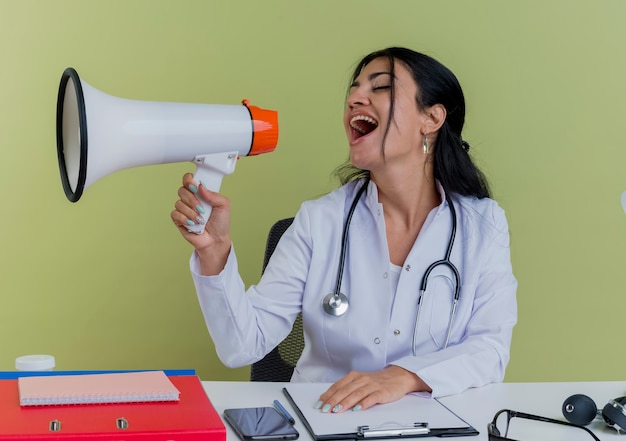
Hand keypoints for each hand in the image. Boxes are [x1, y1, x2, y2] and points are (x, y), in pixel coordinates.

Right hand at [170, 173, 231, 274]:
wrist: (216, 240)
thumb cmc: (220, 224)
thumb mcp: (224, 206)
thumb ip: (214, 194)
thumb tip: (201, 186)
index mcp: (201, 193)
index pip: (189, 180)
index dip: (188, 180)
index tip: (194, 187)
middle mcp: (191, 199)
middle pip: (182, 190)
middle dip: (192, 200)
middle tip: (202, 209)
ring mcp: (184, 209)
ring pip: (179, 203)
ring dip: (191, 213)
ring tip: (200, 220)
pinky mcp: (178, 220)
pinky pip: (175, 214)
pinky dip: (185, 219)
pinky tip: (193, 224)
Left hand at [315, 366, 429, 412]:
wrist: (398, 376)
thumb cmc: (378, 381)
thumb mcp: (361, 382)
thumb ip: (348, 389)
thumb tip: (331, 399)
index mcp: (354, 376)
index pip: (338, 386)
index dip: (328, 395)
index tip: (319, 403)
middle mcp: (362, 379)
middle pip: (345, 390)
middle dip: (333, 400)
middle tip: (325, 409)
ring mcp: (372, 385)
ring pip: (356, 394)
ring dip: (345, 402)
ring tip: (337, 410)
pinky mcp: (381, 392)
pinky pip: (371, 398)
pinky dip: (363, 403)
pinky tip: (357, 409)